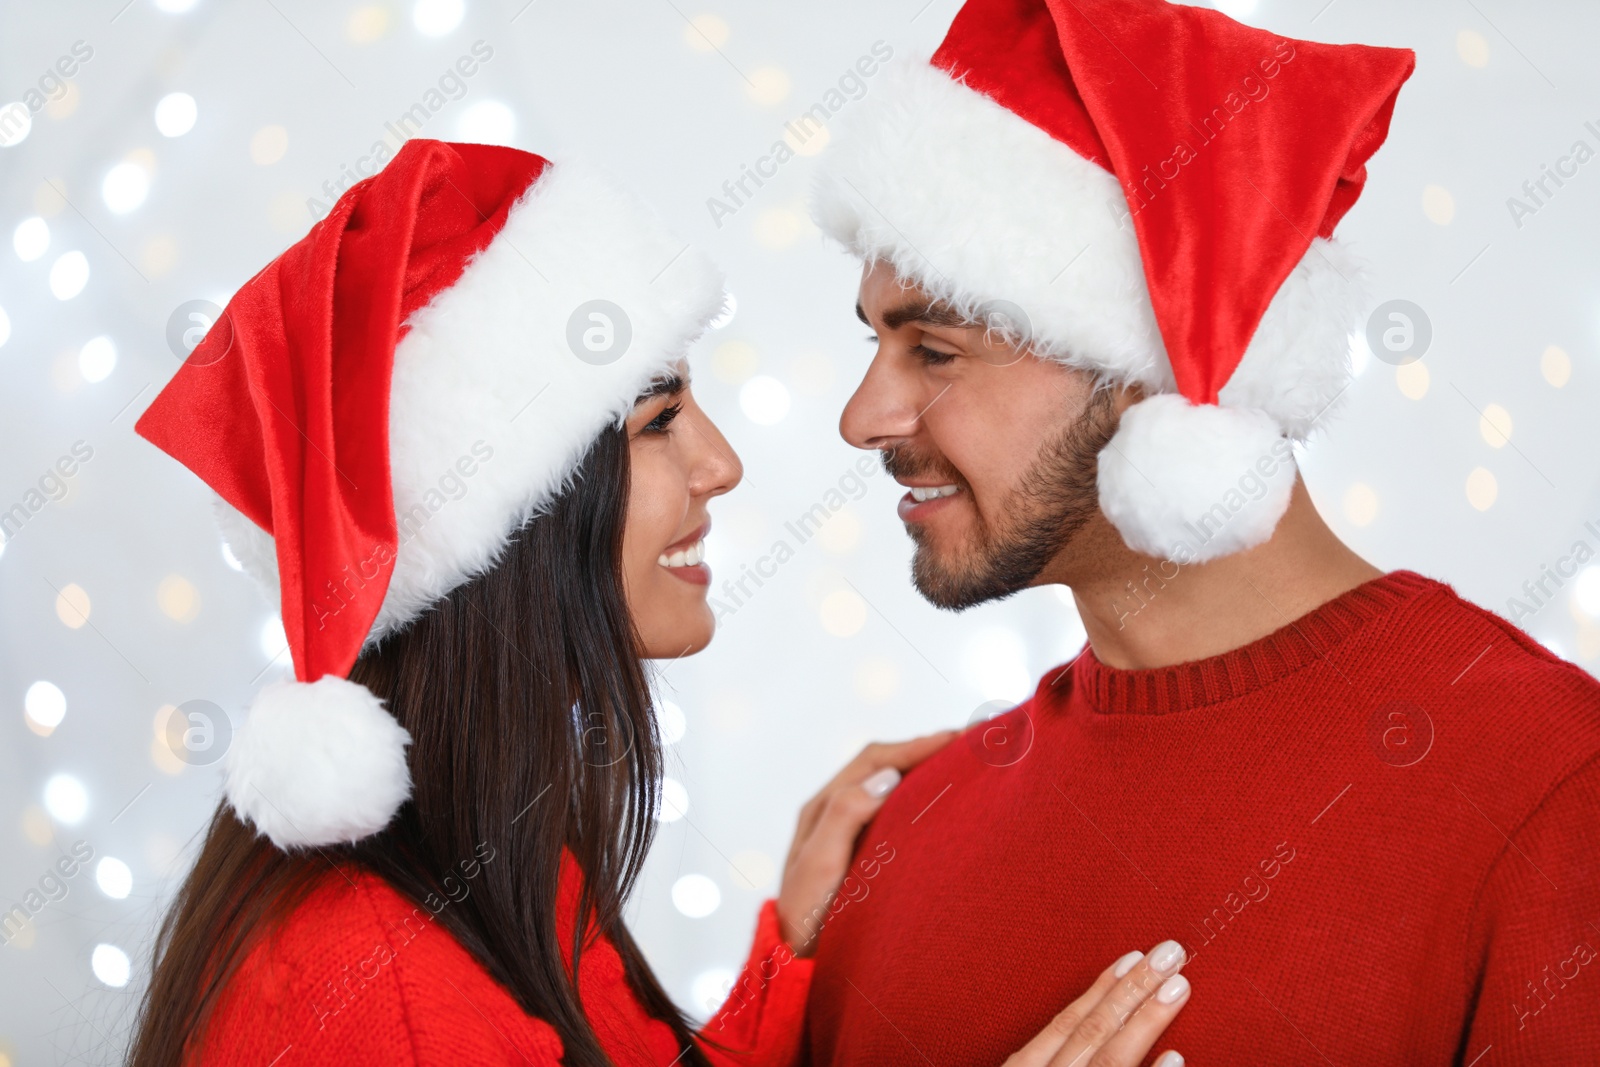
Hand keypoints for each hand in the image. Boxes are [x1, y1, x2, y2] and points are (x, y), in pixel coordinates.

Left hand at [775, 731, 955, 954]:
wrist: (795, 963)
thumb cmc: (806, 919)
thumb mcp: (819, 867)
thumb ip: (844, 818)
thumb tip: (886, 778)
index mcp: (823, 808)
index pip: (874, 761)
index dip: (915, 746)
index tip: (956, 739)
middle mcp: (834, 812)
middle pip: (883, 767)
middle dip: (924, 751)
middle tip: (970, 744)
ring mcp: (848, 833)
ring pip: (889, 788)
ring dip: (923, 773)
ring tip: (962, 766)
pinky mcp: (862, 854)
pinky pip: (893, 814)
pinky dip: (919, 800)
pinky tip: (943, 806)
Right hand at [1003, 942, 1190, 1066]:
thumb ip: (1045, 1055)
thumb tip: (1091, 1017)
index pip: (1067, 1022)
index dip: (1102, 988)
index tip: (1133, 956)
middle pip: (1092, 1031)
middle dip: (1132, 989)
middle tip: (1170, 953)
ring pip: (1110, 1058)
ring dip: (1145, 1021)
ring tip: (1177, 988)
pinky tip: (1176, 1056)